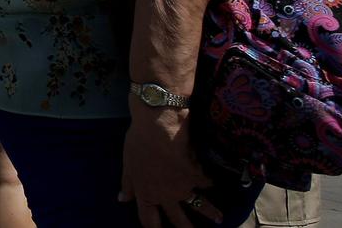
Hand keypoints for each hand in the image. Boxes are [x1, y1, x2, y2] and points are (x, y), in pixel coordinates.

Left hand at [120, 106, 215, 227]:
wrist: (158, 124)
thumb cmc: (138, 141)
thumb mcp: (127, 162)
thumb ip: (127, 184)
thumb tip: (123, 200)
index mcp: (146, 194)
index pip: (149, 220)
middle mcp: (166, 196)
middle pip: (178, 220)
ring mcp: (184, 188)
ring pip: (200, 206)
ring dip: (210, 213)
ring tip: (219, 219)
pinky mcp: (198, 176)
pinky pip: (206, 182)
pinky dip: (210, 180)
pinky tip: (215, 179)